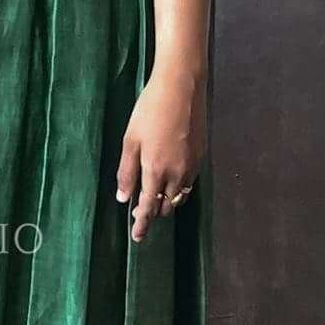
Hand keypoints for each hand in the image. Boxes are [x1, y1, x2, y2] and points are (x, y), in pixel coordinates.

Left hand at [116, 62, 206, 243]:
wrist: (181, 88)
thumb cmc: (149, 111)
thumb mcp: (130, 140)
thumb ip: (126, 172)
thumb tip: (123, 197)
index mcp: (156, 170)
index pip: (149, 207)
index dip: (143, 223)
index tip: (137, 237)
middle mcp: (177, 173)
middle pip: (166, 205)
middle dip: (154, 212)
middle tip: (141, 212)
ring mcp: (192, 165)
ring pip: (180, 195)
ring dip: (167, 201)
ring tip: (154, 197)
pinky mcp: (201, 155)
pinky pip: (189, 182)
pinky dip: (179, 187)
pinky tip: (170, 179)